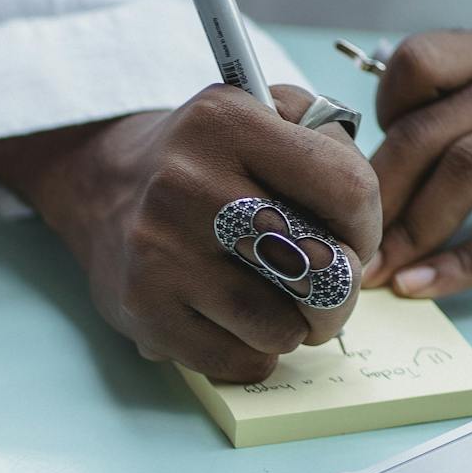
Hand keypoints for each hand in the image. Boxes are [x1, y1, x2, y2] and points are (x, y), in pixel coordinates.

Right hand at [0, 85, 382, 382]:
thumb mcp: (263, 110)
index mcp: (225, 122)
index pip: (350, 190)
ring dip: (296, 326)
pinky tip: (235, 321)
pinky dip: (255, 351)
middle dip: (342, 289)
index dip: (369, 225)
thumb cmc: (207, 158)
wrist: (102, 188)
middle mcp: (186, 183)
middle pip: (324, 269)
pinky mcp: (143, 311)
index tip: (351, 237)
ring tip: (274, 300)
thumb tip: (361, 225)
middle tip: (325, 283)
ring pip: (285, 327)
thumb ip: (329, 139)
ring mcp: (159, 253)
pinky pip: (242, 361)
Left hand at [369, 28, 471, 297]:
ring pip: (467, 171)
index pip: (417, 62)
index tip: (375, 168)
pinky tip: (428, 286)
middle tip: (352, 242)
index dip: (379, 117)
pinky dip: (465, 262)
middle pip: (430, 129)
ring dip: (412, 231)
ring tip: (382, 273)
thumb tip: (390, 160)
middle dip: (380, 195)